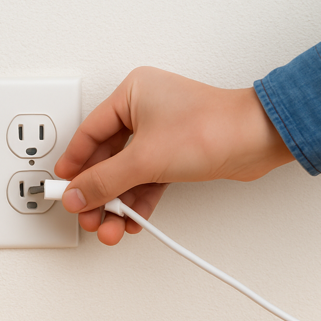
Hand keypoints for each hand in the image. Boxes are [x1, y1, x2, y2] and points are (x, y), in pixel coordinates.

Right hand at [54, 66, 294, 244]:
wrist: (257, 140)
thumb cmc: (212, 127)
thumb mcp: (144, 158)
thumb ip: (104, 180)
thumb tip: (76, 194)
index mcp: (131, 94)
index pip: (88, 133)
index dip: (74, 164)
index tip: (63, 187)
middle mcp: (144, 110)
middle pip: (106, 158)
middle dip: (98, 192)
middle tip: (88, 215)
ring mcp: (160, 133)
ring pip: (127, 173)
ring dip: (118, 202)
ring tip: (110, 226)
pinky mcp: (175, 154)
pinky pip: (146, 179)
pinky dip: (138, 200)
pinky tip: (131, 220)